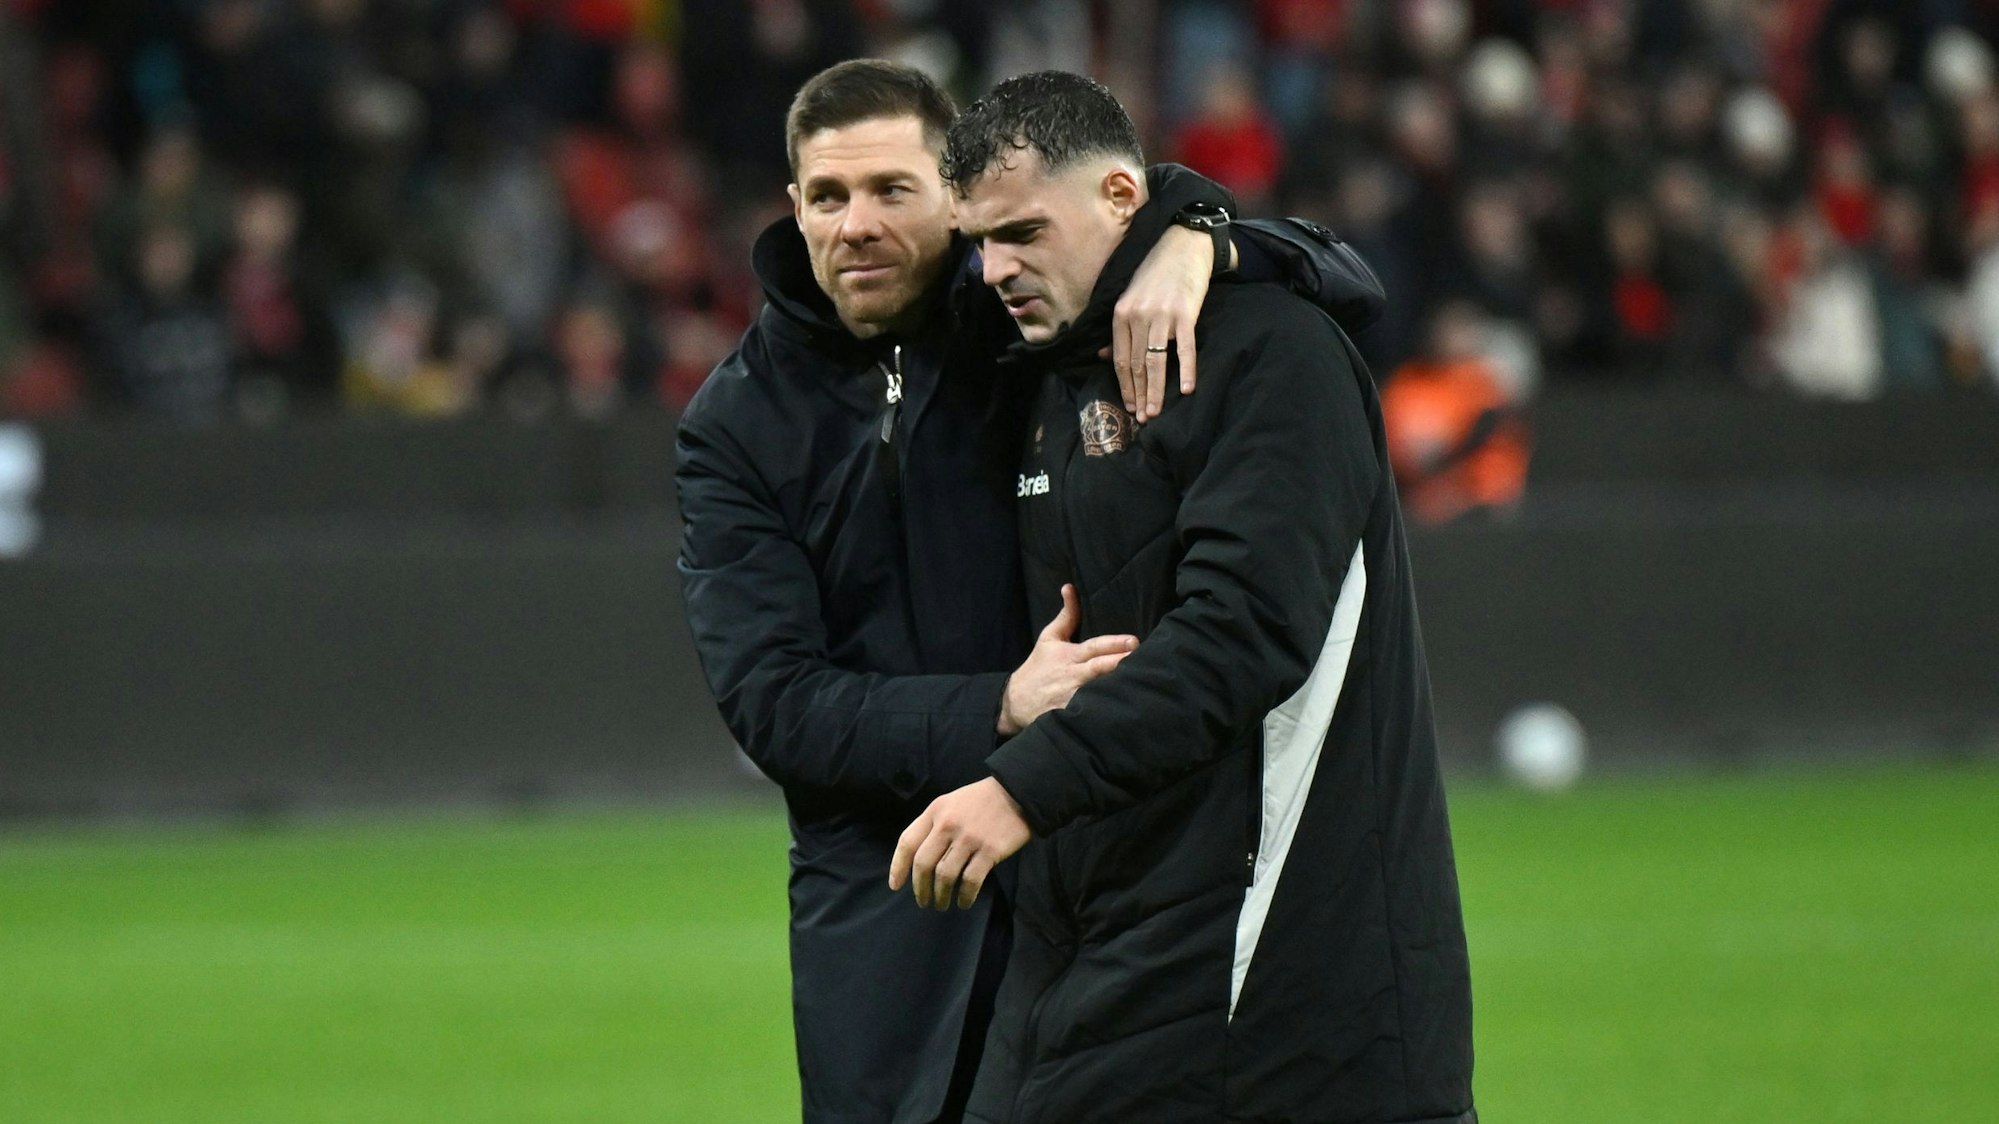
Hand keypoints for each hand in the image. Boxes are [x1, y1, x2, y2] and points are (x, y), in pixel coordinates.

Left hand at [889, 778, 1031, 909]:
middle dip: (920, 888)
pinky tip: (964, 902)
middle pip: (923, 864)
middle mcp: (948, 825)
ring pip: (945, 876)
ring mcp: (969, 838)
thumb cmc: (981, 800)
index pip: (907, 842)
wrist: (1019, 792)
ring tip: (942, 904)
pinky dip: (965, 896)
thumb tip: (920, 859)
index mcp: (935, 811)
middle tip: (923, 902)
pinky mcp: (989, 851)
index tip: (896, 886)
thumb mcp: (951, 802)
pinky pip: (971, 880)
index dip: (898, 867)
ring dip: (941, 896)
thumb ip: (934, 825)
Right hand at [999, 584, 1136, 736]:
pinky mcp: (1071, 716)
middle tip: (1142, 657)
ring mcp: (1072, 698)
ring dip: (1118, 687)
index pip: (1094, 648)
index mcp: (1069, 656)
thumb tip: (1070, 587)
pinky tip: (1126, 708)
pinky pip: (1092, 712)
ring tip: (1142, 682)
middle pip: (1100, 669)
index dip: (1113, 645)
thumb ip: (1067, 615)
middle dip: (1120, 663)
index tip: (1133, 641)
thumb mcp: (1049, 638)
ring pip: (1099, 692)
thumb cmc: (1038, 667)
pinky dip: (1107, 709)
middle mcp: (1072, 676)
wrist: (1015, 702)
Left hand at [1106, 224, 1206, 422]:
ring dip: (1156, 390)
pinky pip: (1185, 348)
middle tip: (1144, 419)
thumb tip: (1103, 358)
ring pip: (1156, 361)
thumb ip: (1118, 331)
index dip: (1125, 386)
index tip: (1130, 407)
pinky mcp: (1186, 313)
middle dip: (1139, 394)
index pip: (1120, 359)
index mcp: (1121, 314)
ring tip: (1157, 412)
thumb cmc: (1156, 275)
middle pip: (1136, 365)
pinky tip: (1186, 389)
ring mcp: (1162, 315)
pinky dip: (1186, 370)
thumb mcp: (1130, 299)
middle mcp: (1138, 316)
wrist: (1183, 247)